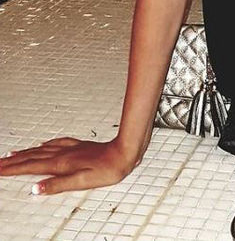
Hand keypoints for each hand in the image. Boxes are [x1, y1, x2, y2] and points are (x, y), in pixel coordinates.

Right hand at [0, 137, 137, 194]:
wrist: (124, 151)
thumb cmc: (107, 169)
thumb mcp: (82, 182)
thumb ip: (58, 185)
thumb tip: (35, 189)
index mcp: (61, 164)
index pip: (31, 167)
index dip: (13, 169)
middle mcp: (62, 153)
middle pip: (32, 156)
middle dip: (13, 160)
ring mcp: (70, 148)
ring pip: (41, 149)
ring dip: (25, 152)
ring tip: (12, 153)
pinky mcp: (78, 145)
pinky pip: (55, 143)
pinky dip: (44, 145)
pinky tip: (43, 144)